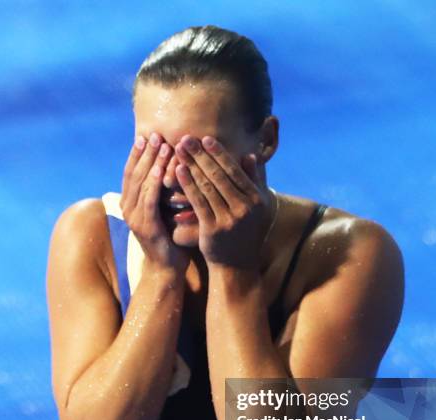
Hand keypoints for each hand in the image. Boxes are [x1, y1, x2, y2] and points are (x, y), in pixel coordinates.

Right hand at [120, 132, 190, 274]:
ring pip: (140, 183)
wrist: (167, 268)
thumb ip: (164, 190)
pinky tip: (163, 169)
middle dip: (144, 153)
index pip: (131, 172)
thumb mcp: (166, 209)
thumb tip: (175, 165)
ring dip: (150, 162)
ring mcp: (134, 218)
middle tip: (155, 134)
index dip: (139, 153)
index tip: (149, 135)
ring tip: (161, 145)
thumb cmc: (171, 238)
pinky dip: (154, 182)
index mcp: (131, 203)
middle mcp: (127, 208)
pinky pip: (149, 199)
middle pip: (133, 173)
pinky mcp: (145, 226)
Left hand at [174, 135, 273, 268]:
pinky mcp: (213, 229)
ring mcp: (229, 219)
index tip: (205, 139)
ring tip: (179, 150)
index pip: (235, 171)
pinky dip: (188, 184)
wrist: (236, 266)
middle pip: (219, 175)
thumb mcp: (256, 208)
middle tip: (186, 138)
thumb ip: (254, 181)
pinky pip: (198, 201)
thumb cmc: (244, 234)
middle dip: (201, 155)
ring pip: (207, 186)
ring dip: (192, 165)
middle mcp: (245, 208)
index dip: (219, 153)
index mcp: (257, 199)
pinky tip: (178, 171)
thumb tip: (250, 156)